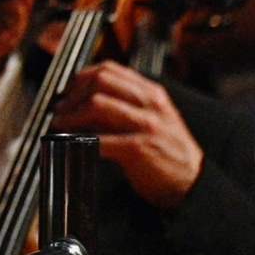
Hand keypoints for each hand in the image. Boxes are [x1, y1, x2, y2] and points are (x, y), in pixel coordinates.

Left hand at [54, 61, 203, 208]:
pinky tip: (72, 143)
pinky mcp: (140, 148)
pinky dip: (80, 139)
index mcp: (152, 93)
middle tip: (61, 109)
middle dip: (74, 95)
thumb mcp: (153, 118)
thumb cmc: (168, 152)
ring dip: (72, 115)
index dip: (82, 77)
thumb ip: (126, 105)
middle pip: (100, 82)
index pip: (109, 69)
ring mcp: (146, 125)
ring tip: (61, 125)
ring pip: (97, 105)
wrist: (193, 184)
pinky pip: (100, 138)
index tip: (68, 90)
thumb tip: (83, 98)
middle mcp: (150, 104)